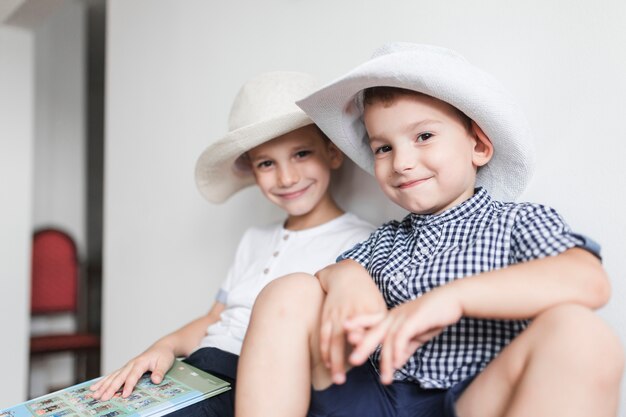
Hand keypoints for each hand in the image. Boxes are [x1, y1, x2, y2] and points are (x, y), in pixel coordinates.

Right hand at [89, 343, 175, 399]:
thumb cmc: (163, 355)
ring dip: (103, 386)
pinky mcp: (125, 369)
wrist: (161, 347)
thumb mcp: (165, 362)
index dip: (129, 385)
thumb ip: (160, 371)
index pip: (133, 375)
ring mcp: (127, 366)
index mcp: (140, 362)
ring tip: (94, 394)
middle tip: (102, 398)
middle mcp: (131, 364)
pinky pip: (112, 376)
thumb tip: (156, 380)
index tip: (125, 395)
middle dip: (110, 388)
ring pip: (113, 377)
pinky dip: (103, 381)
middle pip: (119, 377)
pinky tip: (94, 387)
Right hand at [316, 261, 386, 384]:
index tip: (364, 359)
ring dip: (334, 361)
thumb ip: (382, 325)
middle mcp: (351, 313)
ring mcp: (337, 315)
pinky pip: (324, 336)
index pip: (368, 329)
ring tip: (337, 379)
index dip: (363, 342)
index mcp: (369, 310)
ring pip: (333, 340)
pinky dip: (325, 351)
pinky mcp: (327, 316)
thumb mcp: (379, 305)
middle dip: (343, 359)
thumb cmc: (366, 294)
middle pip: (348, 338)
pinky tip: (328, 364)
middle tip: (345, 380)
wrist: (346, 275)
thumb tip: (392, 347)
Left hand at [346, 286, 462, 383]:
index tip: (345, 333)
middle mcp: (394, 316)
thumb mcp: (416, 334)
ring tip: (384, 378)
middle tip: (351, 361)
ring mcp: (403, 316)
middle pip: (373, 331)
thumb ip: (405, 348)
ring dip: (386, 360)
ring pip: (388, 339)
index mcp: (391, 317)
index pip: (370, 321)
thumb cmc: (433, 316)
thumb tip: (396, 364)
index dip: (357, 325)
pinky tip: (397, 364)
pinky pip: (402, 337)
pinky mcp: (414, 319)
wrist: (451, 300)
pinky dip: (399, 351)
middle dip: (362, 346)